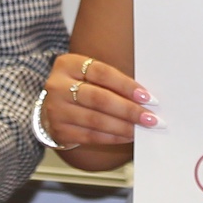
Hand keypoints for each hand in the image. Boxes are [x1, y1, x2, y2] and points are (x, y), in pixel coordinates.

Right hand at [39, 53, 154, 148]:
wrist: (52, 108)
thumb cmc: (77, 88)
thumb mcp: (87, 75)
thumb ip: (111, 81)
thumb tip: (145, 97)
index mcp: (68, 64)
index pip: (101, 73)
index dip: (126, 85)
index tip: (147, 97)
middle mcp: (58, 86)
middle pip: (99, 98)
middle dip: (129, 110)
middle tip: (150, 118)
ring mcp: (56, 110)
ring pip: (96, 120)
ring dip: (124, 126)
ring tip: (142, 129)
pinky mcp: (59, 131)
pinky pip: (91, 136)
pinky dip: (113, 137)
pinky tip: (127, 136)